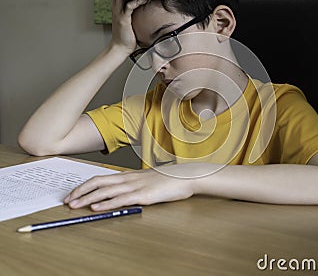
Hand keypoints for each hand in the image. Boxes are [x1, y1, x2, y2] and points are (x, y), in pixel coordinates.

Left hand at [64, 167, 194, 210]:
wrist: (184, 177)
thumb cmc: (167, 180)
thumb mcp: (146, 181)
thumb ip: (132, 185)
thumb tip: (119, 194)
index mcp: (128, 176)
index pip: (100, 178)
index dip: (84, 186)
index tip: (73, 193)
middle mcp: (128, 179)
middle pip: (98, 183)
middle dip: (80, 192)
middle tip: (67, 201)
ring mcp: (135, 186)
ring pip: (106, 191)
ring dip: (88, 199)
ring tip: (75, 205)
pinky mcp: (143, 196)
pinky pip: (121, 200)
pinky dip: (106, 204)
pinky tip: (97, 208)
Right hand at [109, 0, 147, 55]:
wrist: (120, 48)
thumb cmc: (126, 39)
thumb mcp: (129, 25)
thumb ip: (132, 18)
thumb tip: (142, 15)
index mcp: (117, 11)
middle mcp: (116, 10)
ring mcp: (119, 14)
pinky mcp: (123, 19)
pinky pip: (129, 6)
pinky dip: (137, 1)